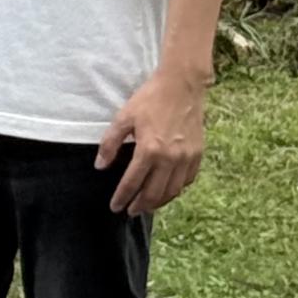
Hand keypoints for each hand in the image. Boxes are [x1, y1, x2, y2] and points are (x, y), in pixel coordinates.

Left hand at [96, 68, 208, 215]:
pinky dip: (176, 190)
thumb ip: (110, 144)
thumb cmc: (150, 99)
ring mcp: (186, 158)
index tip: (115, 207)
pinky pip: (187, 181)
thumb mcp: (123, 117)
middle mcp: (170, 159)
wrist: (182, 85)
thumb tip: (100, 166)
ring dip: (158, 202)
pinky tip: (167, 190)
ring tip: (147, 205)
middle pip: (154, 194)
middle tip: (130, 211)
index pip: (132, 183)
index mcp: (149, 150)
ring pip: (172, 191)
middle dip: (140, 206)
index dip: (122, 198)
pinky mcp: (198, 154)